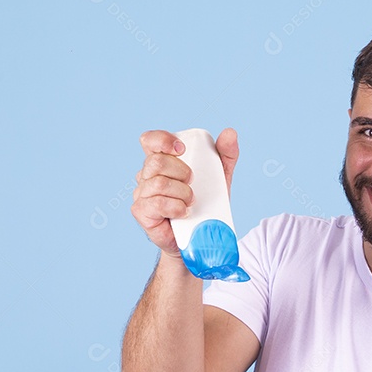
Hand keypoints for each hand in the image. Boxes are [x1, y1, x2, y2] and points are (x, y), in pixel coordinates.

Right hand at [131, 128, 239, 255]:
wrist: (198, 238)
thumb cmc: (205, 204)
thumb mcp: (220, 178)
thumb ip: (225, 154)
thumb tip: (230, 133)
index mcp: (161, 161)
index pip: (149, 140)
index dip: (162, 140)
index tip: (182, 150)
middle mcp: (146, 175)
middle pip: (157, 161)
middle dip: (181, 172)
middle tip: (193, 183)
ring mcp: (141, 193)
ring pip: (159, 183)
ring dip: (182, 192)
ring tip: (192, 202)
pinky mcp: (141, 211)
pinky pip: (157, 203)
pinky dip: (176, 206)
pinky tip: (184, 212)